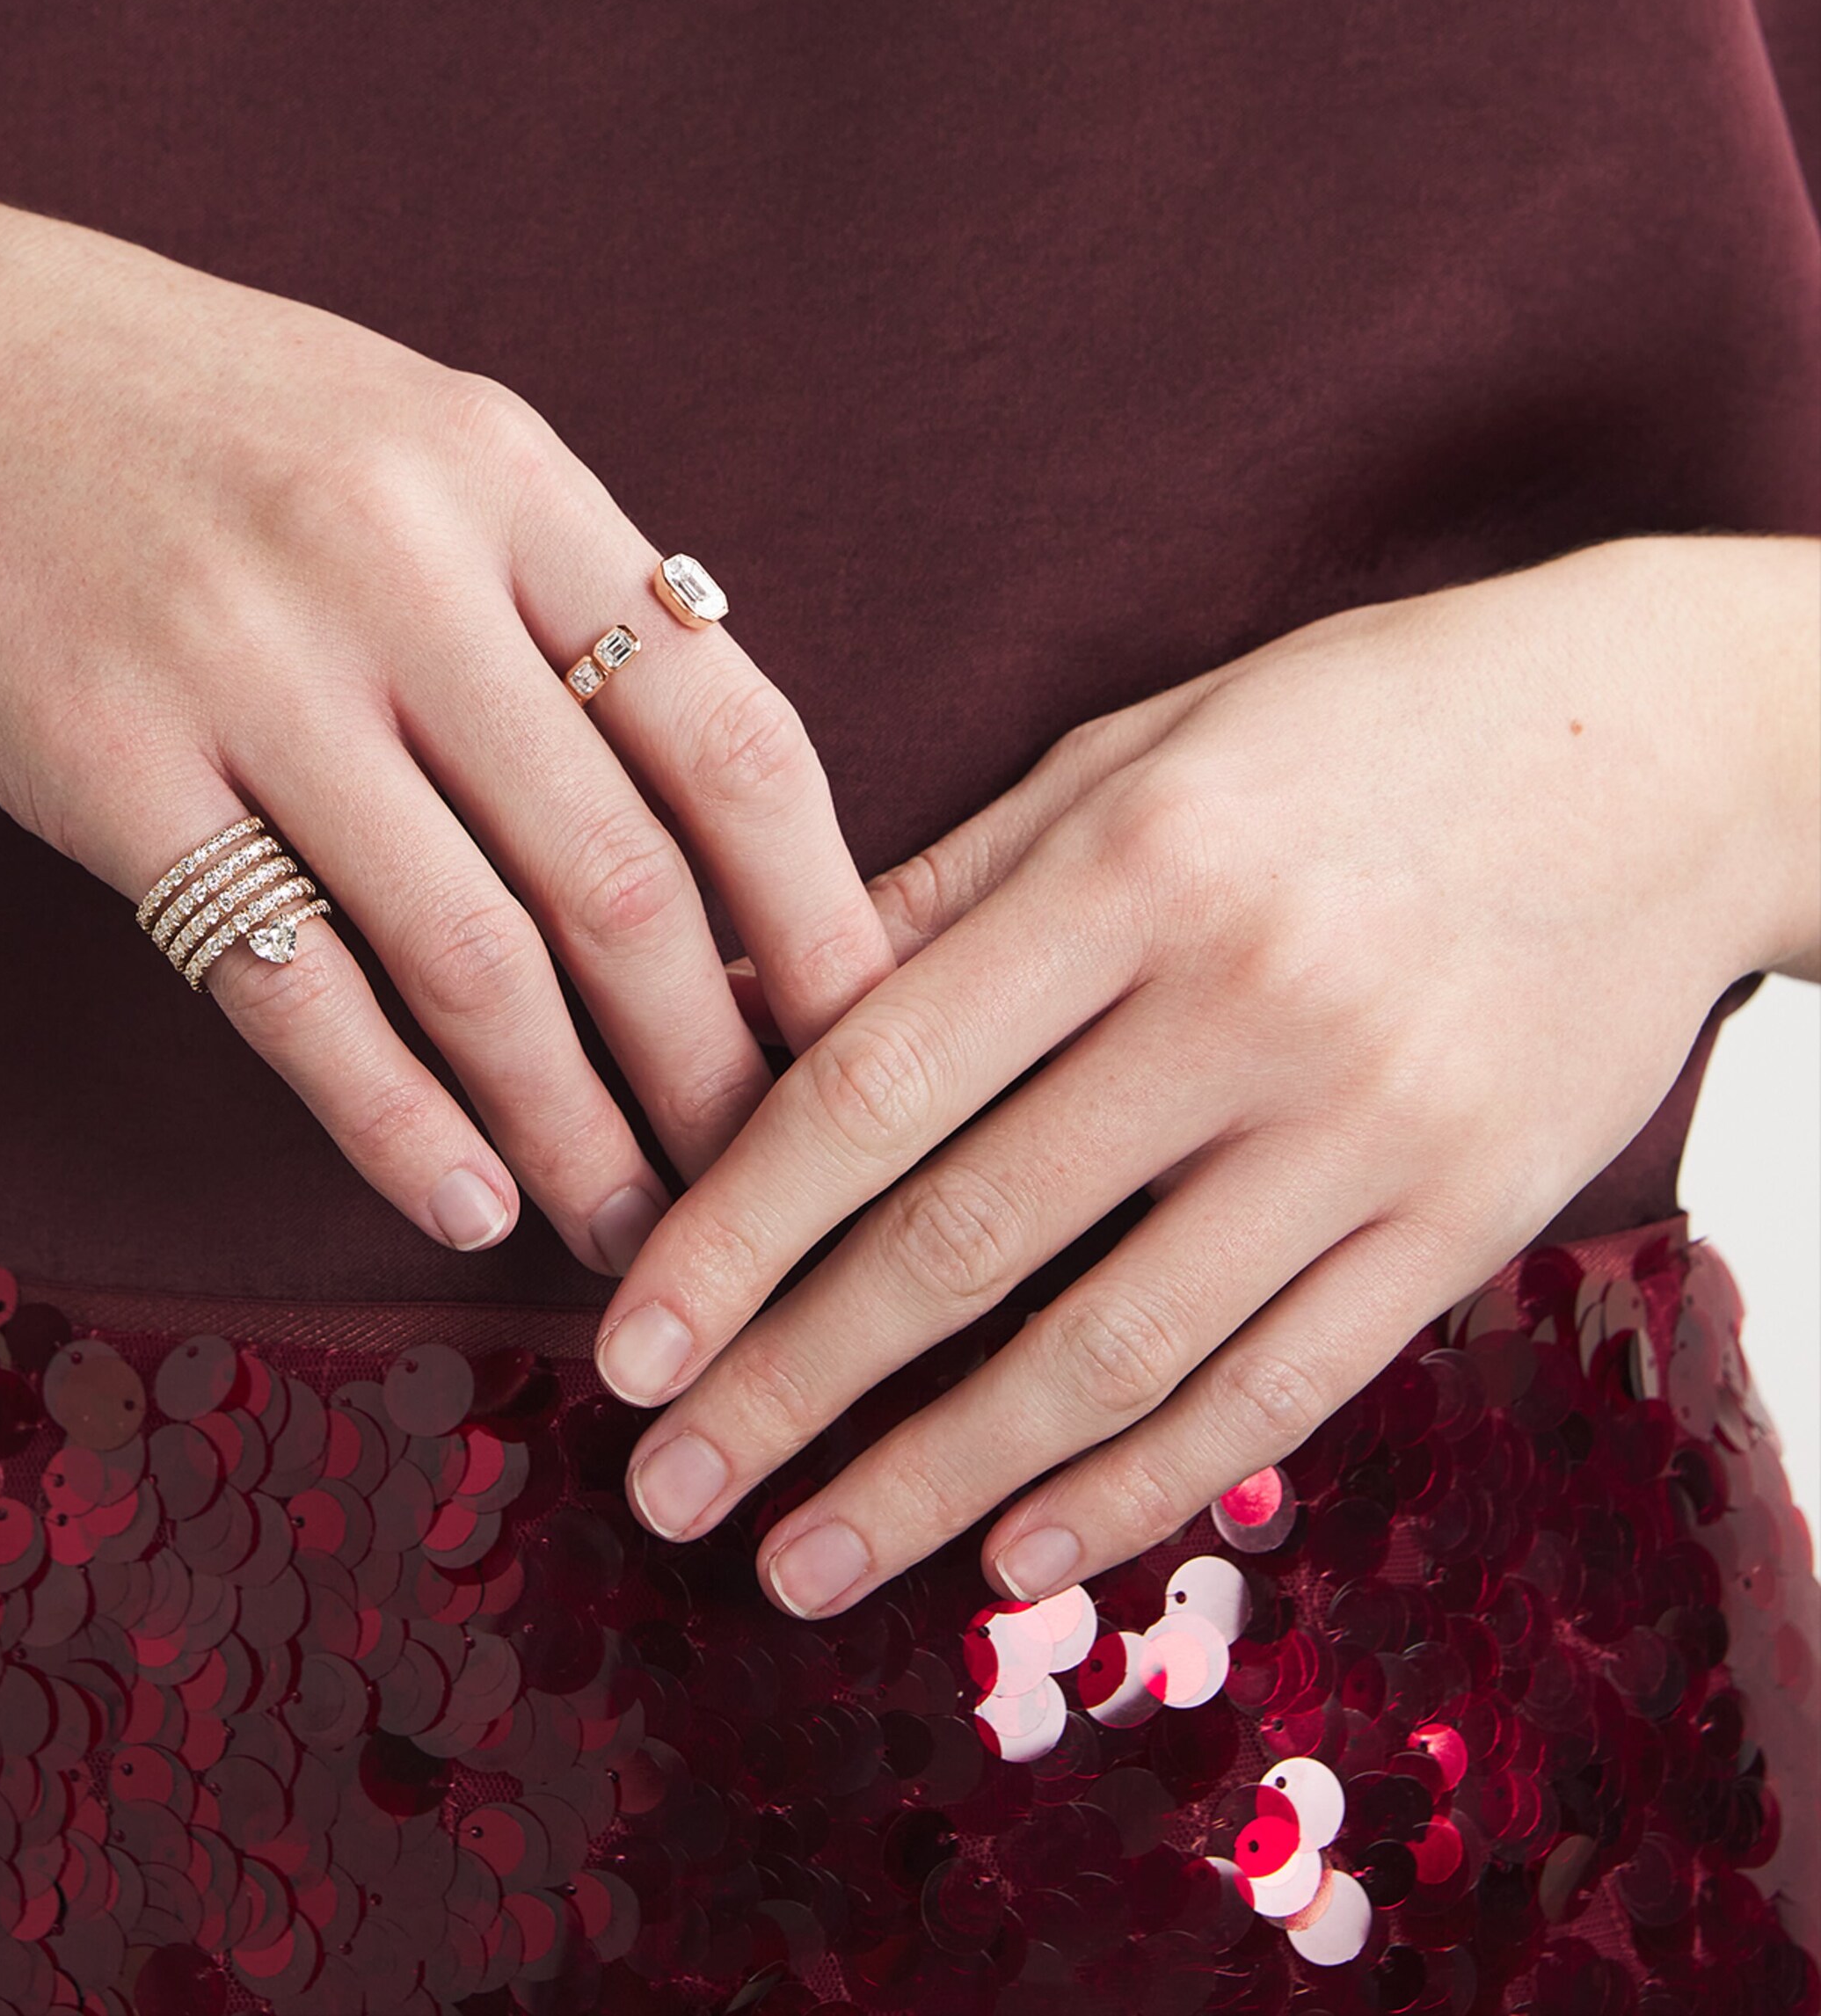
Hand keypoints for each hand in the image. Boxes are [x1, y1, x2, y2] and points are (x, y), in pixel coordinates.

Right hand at [0, 156, 893, 1269]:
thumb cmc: (190, 408)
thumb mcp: (414, 434)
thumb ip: (561, 593)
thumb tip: (714, 797)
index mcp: (509, 475)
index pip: (732, 730)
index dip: (820, 913)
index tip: (864, 1035)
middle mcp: (399, 565)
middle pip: (623, 877)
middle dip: (717, 1064)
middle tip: (764, 1181)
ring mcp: (248, 668)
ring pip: (473, 959)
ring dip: (573, 1126)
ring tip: (632, 1229)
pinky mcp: (108, 767)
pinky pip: (289, 987)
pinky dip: (394, 1121)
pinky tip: (464, 1199)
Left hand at [595, 534, 1820, 1613]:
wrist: (1666, 748)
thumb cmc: (1365, 725)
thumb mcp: (1139, 748)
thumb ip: (944, 889)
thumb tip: (750, 1007)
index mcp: (1134, 862)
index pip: (877, 1082)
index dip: (734, 1229)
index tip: (627, 1342)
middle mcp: (1244, 1003)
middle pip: (967, 1238)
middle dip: (792, 1385)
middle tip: (666, 1488)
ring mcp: (1368, 1126)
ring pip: (1111, 1351)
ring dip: (934, 1481)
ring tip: (801, 1568)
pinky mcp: (1467, 1218)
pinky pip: (1277, 1389)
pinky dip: (1136, 1487)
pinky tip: (1018, 1556)